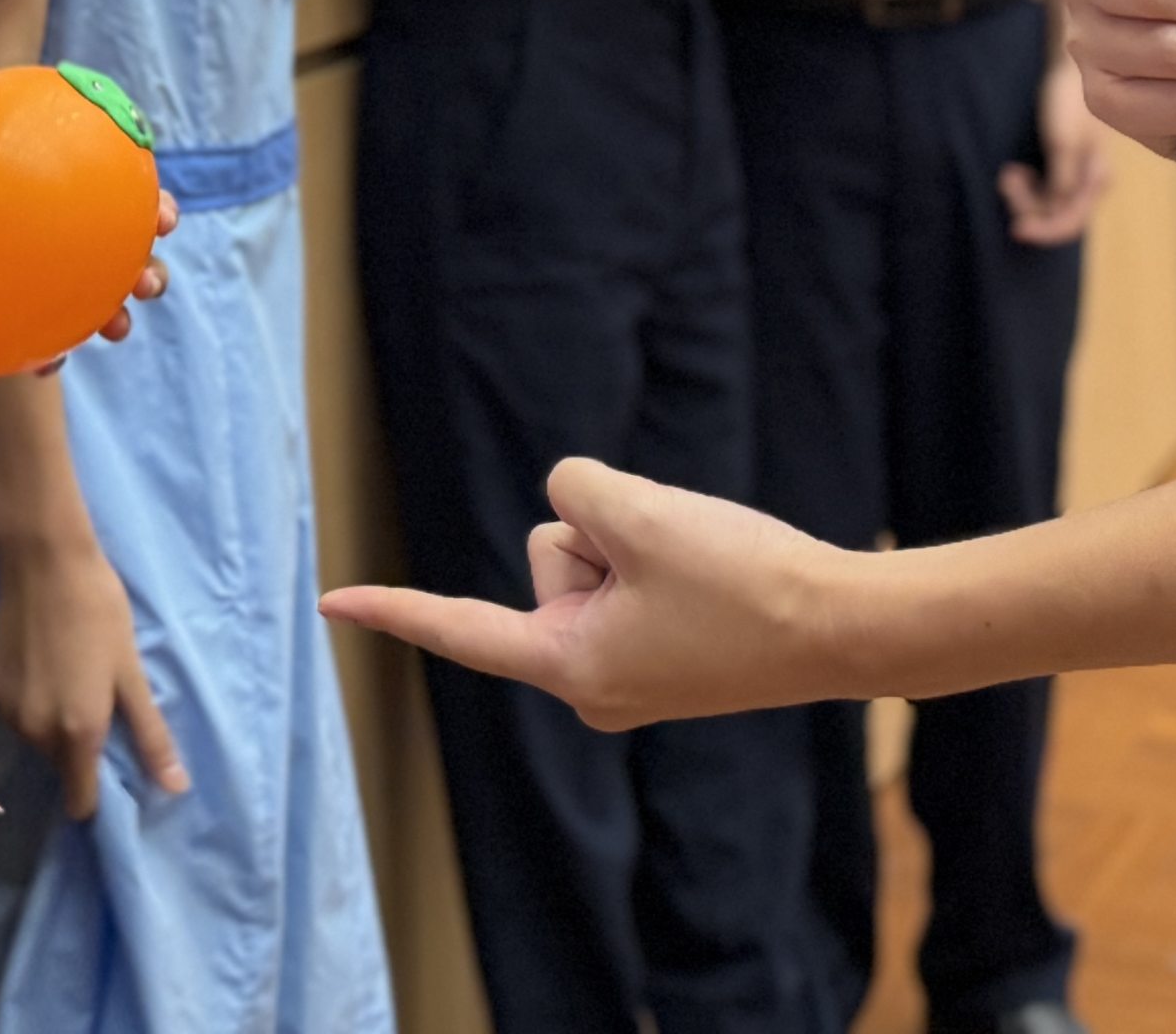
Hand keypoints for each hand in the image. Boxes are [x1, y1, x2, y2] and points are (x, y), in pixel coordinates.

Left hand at [0, 121, 175, 359]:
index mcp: (81, 199)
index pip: (132, 200)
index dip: (157, 209)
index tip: (166, 218)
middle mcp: (84, 244)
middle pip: (134, 259)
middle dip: (151, 272)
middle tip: (147, 282)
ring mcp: (66, 286)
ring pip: (107, 307)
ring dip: (117, 319)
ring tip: (117, 328)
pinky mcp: (39, 322)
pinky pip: (54, 343)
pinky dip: (54, 356)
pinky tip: (44, 367)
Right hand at [0, 527, 190, 818]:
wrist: (44, 561)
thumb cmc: (99, 611)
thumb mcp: (130, 672)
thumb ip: (150, 735)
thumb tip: (175, 788)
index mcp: (77, 732)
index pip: (81, 801)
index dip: (99, 797)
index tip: (116, 776)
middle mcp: (36, 732)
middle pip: (61, 768)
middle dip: (80, 751)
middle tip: (100, 704)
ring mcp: (8, 712)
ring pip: (38, 742)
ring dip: (54, 727)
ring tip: (74, 679)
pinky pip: (18, 718)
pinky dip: (33, 705)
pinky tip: (48, 667)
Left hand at [325, 458, 862, 729]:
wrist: (846, 625)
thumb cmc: (743, 582)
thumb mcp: (639, 514)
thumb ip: (576, 492)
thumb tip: (576, 504)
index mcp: (570, 668)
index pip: (459, 630)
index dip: (392, 610)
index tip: (329, 604)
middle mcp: (589, 683)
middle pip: (551, 552)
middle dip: (602, 532)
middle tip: (677, 559)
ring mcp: (631, 669)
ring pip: (594, 552)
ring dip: (639, 537)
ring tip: (701, 565)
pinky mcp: (666, 649)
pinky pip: (632, 569)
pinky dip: (664, 552)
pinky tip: (713, 575)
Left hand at [998, 54, 1112, 244]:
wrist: (1072, 71)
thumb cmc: (1069, 102)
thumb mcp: (1062, 141)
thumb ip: (1062, 180)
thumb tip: (1056, 213)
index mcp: (1095, 179)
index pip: (1070, 221)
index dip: (1044, 232)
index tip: (1016, 229)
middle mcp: (1088, 184)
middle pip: (1055, 215)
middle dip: (1027, 207)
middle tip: (1007, 178)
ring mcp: (1076, 177)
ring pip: (1046, 205)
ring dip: (1023, 197)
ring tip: (1009, 173)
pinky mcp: (1063, 168)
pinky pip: (1043, 191)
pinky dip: (1027, 187)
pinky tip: (1015, 172)